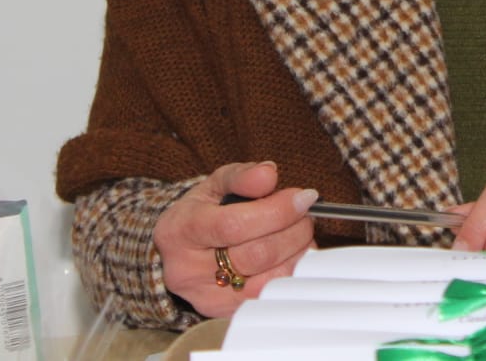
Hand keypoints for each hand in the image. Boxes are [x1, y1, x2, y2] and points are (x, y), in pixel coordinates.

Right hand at [153, 161, 316, 317]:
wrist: (180, 250)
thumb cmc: (202, 213)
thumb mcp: (215, 184)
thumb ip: (242, 175)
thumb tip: (269, 173)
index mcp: (181, 230)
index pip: (234, 224)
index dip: (277, 211)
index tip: (302, 197)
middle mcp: (188, 270)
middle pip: (256, 255)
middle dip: (293, 230)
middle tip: (305, 214)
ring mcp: (206, 297)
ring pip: (268, 280)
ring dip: (297, 252)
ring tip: (299, 232)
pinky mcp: (225, 313)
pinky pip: (270, 296)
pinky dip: (291, 272)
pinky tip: (293, 254)